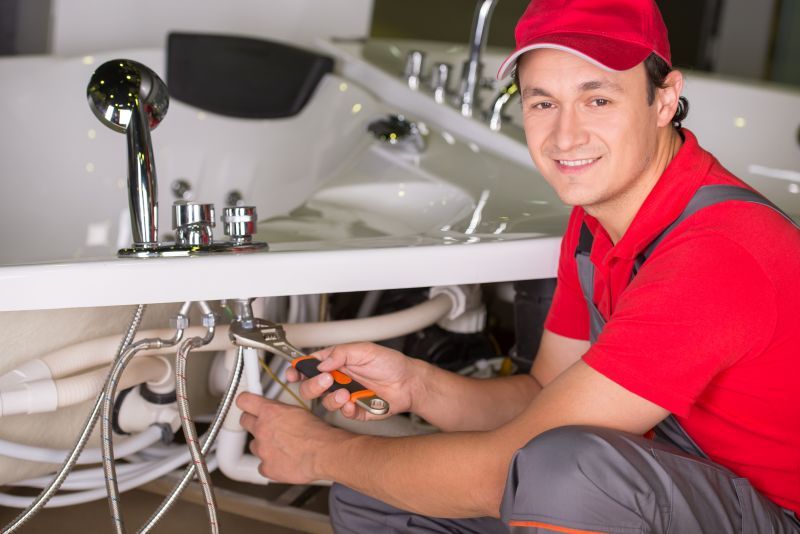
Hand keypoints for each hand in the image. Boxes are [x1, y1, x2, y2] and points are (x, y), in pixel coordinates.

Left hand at [236, 392, 349, 483]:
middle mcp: (262, 429)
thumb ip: (282, 411)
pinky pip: (262, 465)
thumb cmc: (318, 432)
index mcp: (270, 412)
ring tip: (280, 445)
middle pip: (244, 421)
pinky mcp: (267, 468)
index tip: (247, 404)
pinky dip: (270, 464)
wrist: (325, 453)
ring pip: (254, 445)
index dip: (245, 401)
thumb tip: (279, 411)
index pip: (244, 400)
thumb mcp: (299, 411)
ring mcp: (262, 450)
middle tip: (263, 424)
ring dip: (263, 445)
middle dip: (253, 422)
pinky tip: (283, 460)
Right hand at [285, 342, 423, 420]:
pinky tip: (353, 402)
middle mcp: (338, 379)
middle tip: (326, 380)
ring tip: (345, 392)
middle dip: (313, 385)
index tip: (292, 372)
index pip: (311, 365)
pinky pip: (342, 413)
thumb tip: (320, 363)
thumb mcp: (364, 350)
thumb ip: (340, 353)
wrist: (409, 383)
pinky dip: (345, 409)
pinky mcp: (355, 410)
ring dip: (331, 398)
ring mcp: (345, 396)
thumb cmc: (390, 363)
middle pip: (311, 386)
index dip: (298, 369)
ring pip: (324, 402)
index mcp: (337, 362)